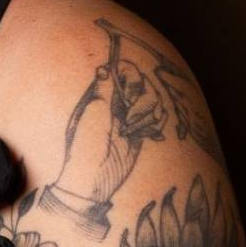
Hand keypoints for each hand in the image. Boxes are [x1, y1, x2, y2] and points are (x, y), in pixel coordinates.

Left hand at [44, 33, 165, 230]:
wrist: (94, 180)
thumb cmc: (87, 146)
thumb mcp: (93, 113)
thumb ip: (104, 89)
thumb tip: (104, 66)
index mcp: (102, 93)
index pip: (124, 68)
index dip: (132, 76)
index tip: (128, 93)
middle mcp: (116, 101)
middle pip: (145, 83)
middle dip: (143, 99)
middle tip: (128, 120)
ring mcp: (129, 116)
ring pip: (155, 101)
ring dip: (147, 115)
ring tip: (131, 132)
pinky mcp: (140, 131)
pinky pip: (158, 119)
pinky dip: (154, 126)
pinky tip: (143, 138)